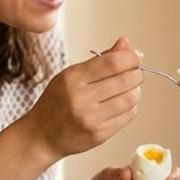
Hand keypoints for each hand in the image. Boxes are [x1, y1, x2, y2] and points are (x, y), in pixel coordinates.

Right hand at [22, 37, 142, 160]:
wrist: (41, 136)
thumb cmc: (56, 102)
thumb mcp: (71, 75)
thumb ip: (100, 60)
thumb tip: (126, 44)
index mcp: (73, 78)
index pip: (113, 63)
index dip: (131, 57)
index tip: (136, 56)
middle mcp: (81, 98)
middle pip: (125, 80)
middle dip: (137, 73)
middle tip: (136, 72)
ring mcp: (91, 118)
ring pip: (130, 99)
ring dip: (135, 91)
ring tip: (129, 88)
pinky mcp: (99, 134)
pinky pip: (127, 116)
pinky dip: (131, 107)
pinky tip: (123, 104)